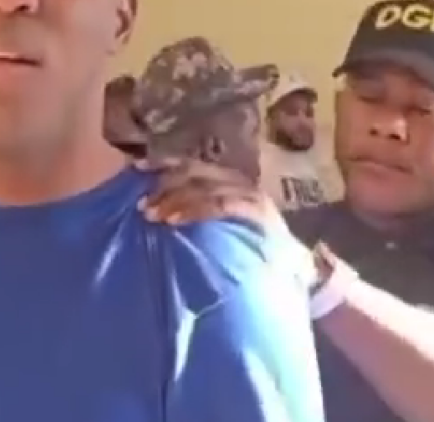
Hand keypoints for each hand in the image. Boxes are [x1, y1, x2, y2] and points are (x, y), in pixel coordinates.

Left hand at [137, 157, 316, 289]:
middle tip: (140, 204)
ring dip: (175, 199)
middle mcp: (239, 181)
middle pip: (194, 172)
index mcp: (227, 180)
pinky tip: (175, 220)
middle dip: (164, 185)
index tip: (135, 168)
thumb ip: (196, 212)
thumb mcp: (220, 227)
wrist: (298, 269)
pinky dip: (196, 209)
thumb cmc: (251, 249)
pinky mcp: (259, 212)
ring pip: (205, 186)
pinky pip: (222, 204)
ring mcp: (250, 195)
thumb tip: (153, 209)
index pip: (190, 165)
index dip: (162, 164)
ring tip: (152, 214)